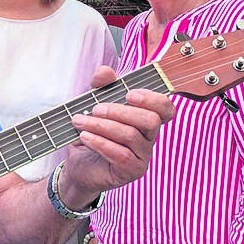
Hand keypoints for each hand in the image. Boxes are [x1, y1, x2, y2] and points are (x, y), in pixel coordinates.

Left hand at [62, 66, 173, 203]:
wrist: (78, 167)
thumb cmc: (90, 135)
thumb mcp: (92, 106)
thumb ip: (100, 87)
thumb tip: (105, 71)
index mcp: (145, 120)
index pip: (166, 109)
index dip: (153, 100)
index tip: (129, 94)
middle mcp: (149, 138)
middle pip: (150, 120)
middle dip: (120, 111)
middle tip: (95, 109)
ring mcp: (143, 156)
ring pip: (131, 136)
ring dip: (101, 126)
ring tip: (79, 121)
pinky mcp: (132, 171)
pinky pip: (121, 155)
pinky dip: (100, 143)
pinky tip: (84, 137)